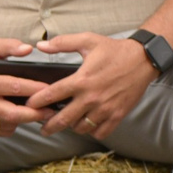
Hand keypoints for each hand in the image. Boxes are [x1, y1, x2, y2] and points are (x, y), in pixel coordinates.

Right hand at [0, 38, 55, 135]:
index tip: (50, 89)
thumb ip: (9, 46)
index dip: (33, 89)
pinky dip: (15, 124)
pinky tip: (22, 115)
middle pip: (11, 114)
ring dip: (26, 119)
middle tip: (51, 111)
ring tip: (42, 112)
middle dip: (34, 114)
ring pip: (9, 124)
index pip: (13, 87)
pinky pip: (3, 130)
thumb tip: (28, 49)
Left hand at [30, 33, 157, 138]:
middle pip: (64, 119)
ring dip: (72, 127)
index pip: (52, 94)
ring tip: (68, 123)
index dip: (37, 101)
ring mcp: (105, 108)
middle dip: (49, 126)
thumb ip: (63, 43)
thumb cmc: (114, 50)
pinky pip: (100, 132)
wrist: (143, 59)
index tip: (30, 105)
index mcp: (82, 80)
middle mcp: (91, 97)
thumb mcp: (88, 40)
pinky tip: (88, 125)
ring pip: (81, 128)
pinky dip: (92, 131)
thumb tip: (40, 45)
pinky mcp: (117, 115)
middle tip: (43, 129)